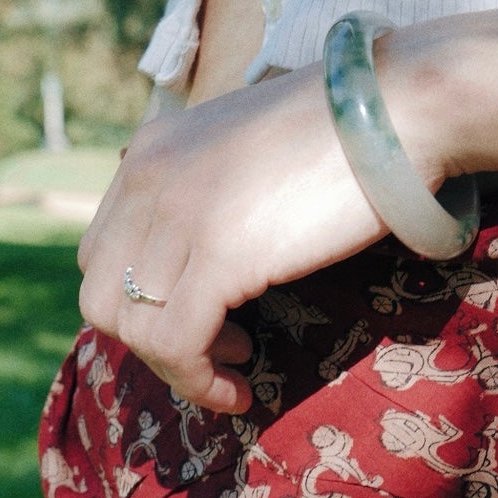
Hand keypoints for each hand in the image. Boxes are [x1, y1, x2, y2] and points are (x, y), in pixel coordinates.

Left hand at [77, 64, 392, 413]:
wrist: (397, 107)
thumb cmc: (348, 129)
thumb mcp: (251, 147)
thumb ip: (216, 182)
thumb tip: (220, 235)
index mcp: (150, 152)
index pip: (101, 252)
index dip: (139, 302)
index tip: (199, 319)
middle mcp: (147, 179)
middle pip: (101, 295)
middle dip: (147, 341)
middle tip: (212, 351)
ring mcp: (179, 216)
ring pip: (134, 328)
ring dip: (178, 370)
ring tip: (232, 372)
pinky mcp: (220, 255)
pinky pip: (177, 344)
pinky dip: (200, 381)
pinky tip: (239, 389)